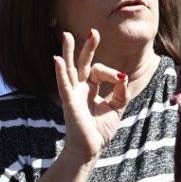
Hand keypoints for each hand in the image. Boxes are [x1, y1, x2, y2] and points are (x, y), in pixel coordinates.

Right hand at [52, 30, 132, 163]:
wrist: (89, 150)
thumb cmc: (99, 130)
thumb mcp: (117, 108)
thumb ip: (121, 91)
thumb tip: (122, 75)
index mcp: (90, 88)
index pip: (99, 70)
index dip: (111, 72)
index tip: (121, 79)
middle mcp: (79, 88)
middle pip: (82, 63)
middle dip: (88, 47)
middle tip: (93, 31)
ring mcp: (73, 94)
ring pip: (70, 69)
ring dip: (68, 52)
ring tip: (66, 35)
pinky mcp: (69, 102)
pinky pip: (64, 85)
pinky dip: (60, 72)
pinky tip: (57, 60)